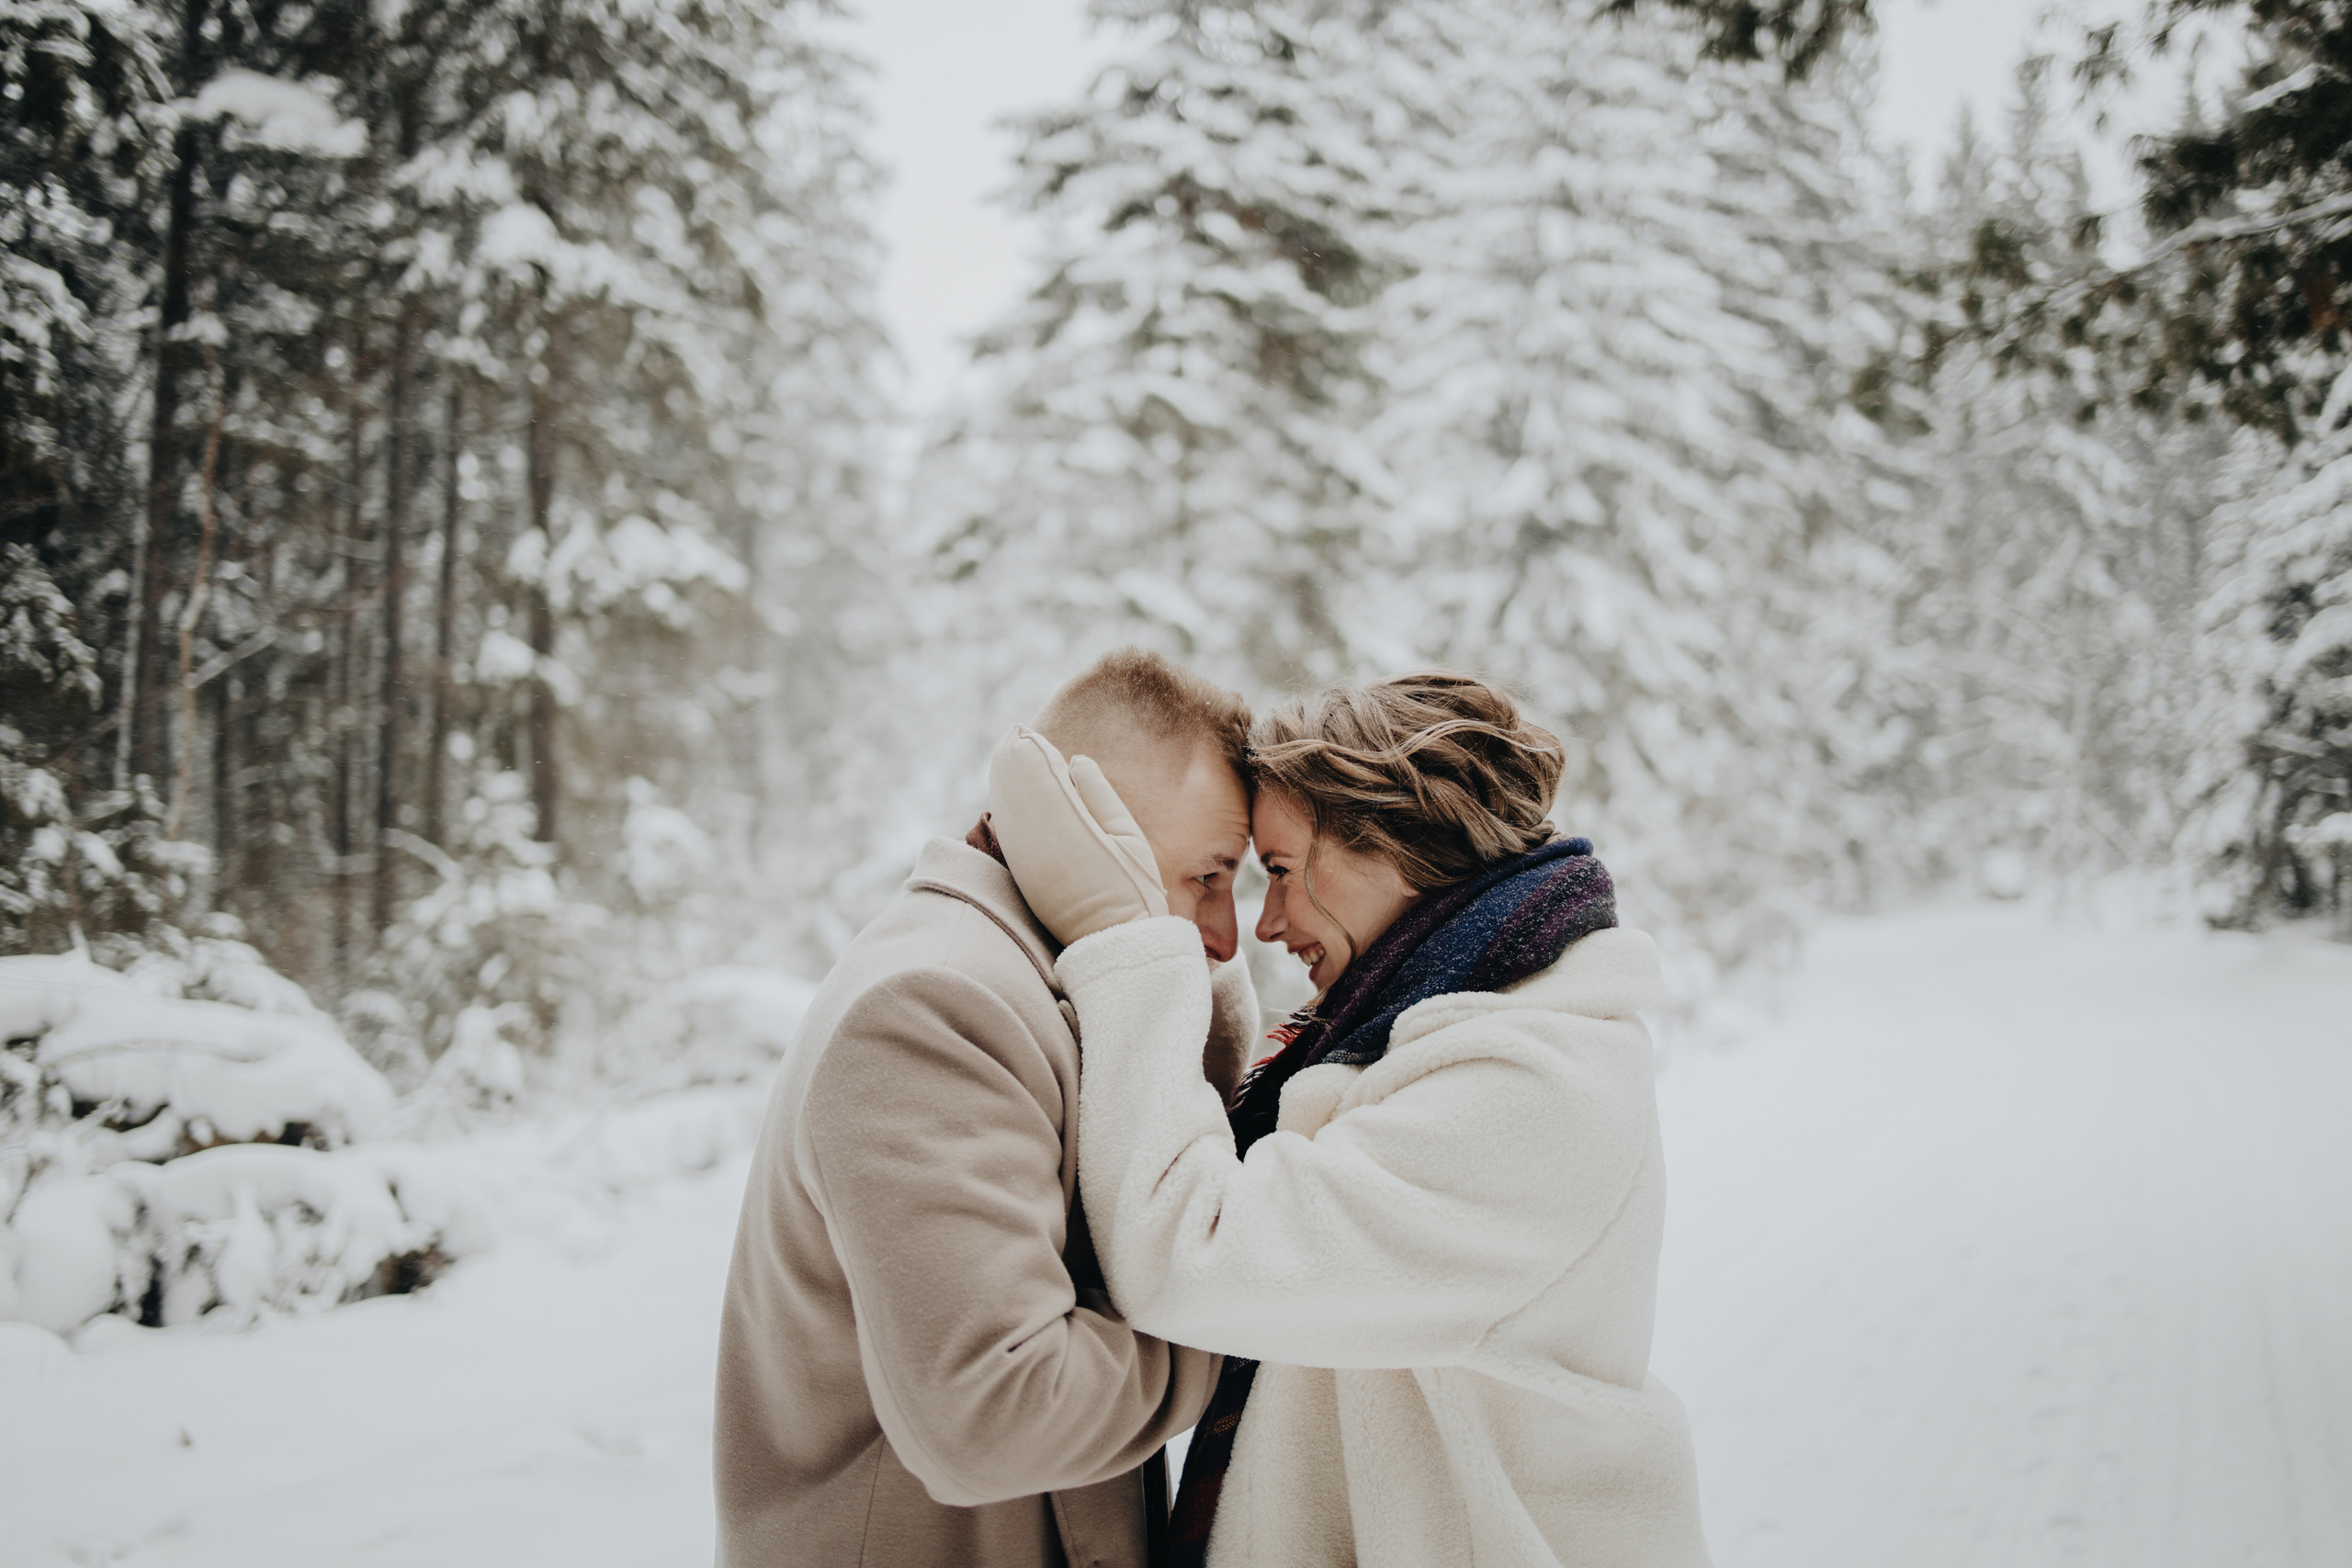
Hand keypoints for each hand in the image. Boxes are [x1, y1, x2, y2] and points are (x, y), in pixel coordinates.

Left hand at [987, 726, 1169, 945]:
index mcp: (1067, 829)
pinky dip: (1006, 807)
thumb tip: (1077, 763)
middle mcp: (1037, 845)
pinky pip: (1009, 833)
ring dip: (1007, 781)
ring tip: (1008, 753)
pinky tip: (1007, 793)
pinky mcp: (1023, 879)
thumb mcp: (1128, 837)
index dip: (1034, 752)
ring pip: (1006, 810)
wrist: (1116, 946)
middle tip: (1016, 734)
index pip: (1041, 779)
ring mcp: (1026, 864)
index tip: (1030, 732)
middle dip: (1015, 760)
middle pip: (1016, 790)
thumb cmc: (1133, 890)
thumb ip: (1100, 796)